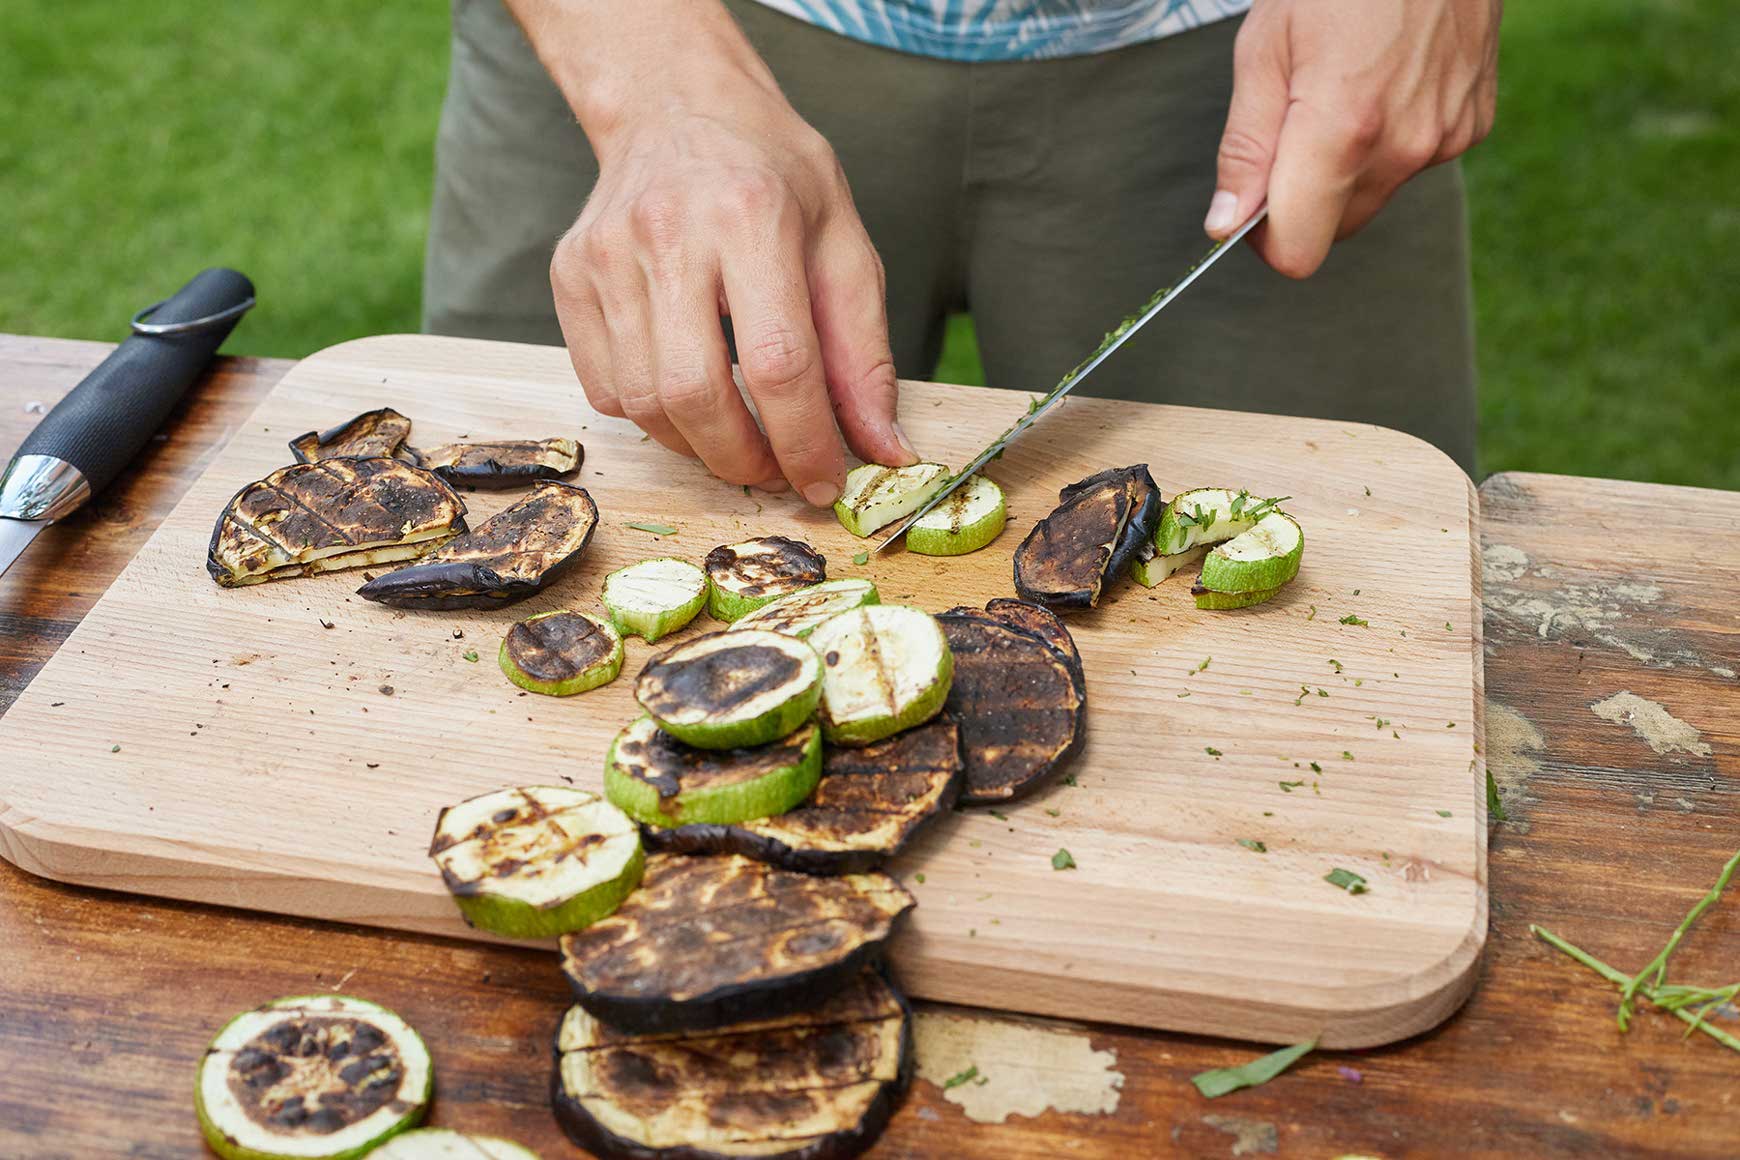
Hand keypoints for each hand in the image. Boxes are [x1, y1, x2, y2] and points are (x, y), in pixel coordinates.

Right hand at [525, 2, 913, 504]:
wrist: (678, 106)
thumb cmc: (772, 175)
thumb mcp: (843, 243)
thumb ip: (864, 353)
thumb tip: (881, 448)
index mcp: (752, 216)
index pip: (779, 363)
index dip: (805, 441)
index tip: (824, 480)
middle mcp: (668, 233)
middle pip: (697, 395)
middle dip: (744, 458)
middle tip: (777, 471)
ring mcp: (606, 256)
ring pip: (644, 403)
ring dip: (699, 447)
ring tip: (740, 439)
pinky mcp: (570, 276)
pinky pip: (606, 388)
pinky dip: (653, 416)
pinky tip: (689, 394)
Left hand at [1204, 0, 1499, 276]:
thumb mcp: (1265, 49)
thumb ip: (1246, 146)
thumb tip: (1226, 222)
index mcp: (1343, 130)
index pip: (1297, 251)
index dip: (1264, 238)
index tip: (1250, 203)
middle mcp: (1404, 147)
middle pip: (1334, 230)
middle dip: (1302, 202)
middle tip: (1288, 131)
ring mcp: (1446, 137)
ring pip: (1373, 195)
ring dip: (1346, 169)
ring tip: (1342, 89)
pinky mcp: (1473, 124)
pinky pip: (1414, 162)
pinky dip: (1390, 141)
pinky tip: (1385, 81)